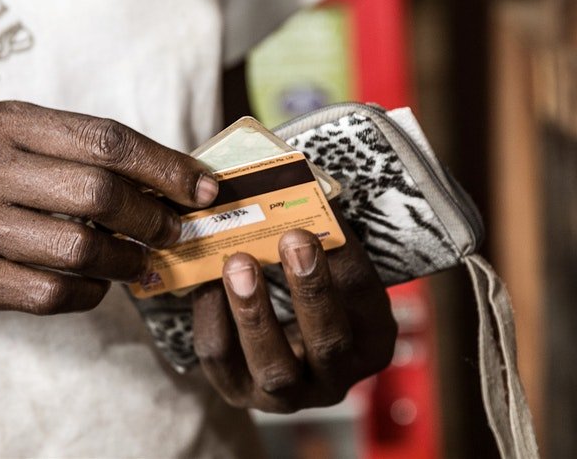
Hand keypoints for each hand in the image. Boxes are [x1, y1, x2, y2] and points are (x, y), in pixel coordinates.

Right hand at [0, 100, 217, 314]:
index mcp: (5, 122)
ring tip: (144, 261)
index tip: (205, 187)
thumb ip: (78, 149)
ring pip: (79, 249)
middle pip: (99, 194)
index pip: (106, 139)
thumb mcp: (9, 136)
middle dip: (153, 217)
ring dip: (128, 260)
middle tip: (175, 231)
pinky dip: (89, 292)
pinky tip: (99, 283)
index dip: (166, 166)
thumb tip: (172, 179)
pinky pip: (49, 294)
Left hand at [192, 222, 397, 412]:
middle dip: (311, 290)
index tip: (326, 210)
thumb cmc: (310, 289)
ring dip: (254, 312)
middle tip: (294, 238)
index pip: (364, 296)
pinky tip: (204, 280)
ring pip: (273, 366)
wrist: (278, 339)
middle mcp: (337, 378)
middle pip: (329, 341)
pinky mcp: (240, 394)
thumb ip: (324, 238)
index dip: (346, 254)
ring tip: (237, 262)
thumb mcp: (330, 269)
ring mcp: (289, 395)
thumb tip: (303, 181)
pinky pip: (222, 360)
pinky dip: (212, 318)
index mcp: (372, 340)